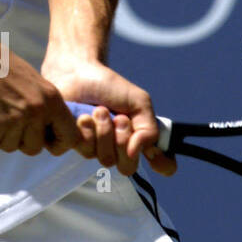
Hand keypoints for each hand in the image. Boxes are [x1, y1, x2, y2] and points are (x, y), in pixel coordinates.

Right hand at [0, 34, 83, 155]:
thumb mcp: (31, 83)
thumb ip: (42, 106)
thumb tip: (47, 132)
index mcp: (51, 99)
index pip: (70, 137)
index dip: (58, 144)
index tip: (46, 142)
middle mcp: (37, 110)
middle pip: (34, 148)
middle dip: (19, 140)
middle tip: (7, 120)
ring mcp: (16, 118)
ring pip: (11, 146)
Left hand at [40, 57, 176, 176]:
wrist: (77, 73)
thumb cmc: (110, 86)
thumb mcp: (139, 102)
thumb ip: (148, 129)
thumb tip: (136, 153)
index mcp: (140, 138)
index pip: (161, 164)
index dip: (163, 164)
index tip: (155, 155)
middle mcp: (120, 148)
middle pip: (128, 167)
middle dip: (124, 141)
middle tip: (119, 118)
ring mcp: (98, 149)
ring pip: (107, 160)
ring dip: (105, 132)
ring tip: (99, 110)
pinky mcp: (77, 146)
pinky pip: (87, 152)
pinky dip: (88, 131)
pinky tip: (84, 117)